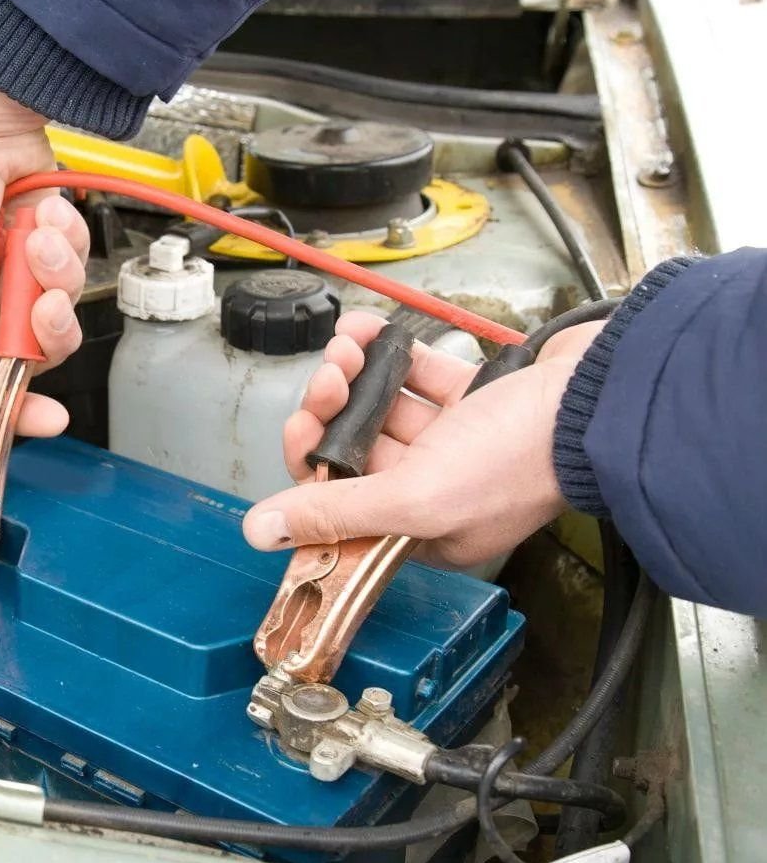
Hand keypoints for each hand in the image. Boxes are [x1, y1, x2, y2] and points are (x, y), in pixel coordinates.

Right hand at [0, 45, 88, 441]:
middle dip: (39, 332)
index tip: (38, 422)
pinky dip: (63, 244)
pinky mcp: (43, 251)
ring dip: (51, 278)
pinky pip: (70, 273)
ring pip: (53, 317)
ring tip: (36, 241)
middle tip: (40, 309)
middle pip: (22, 358)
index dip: (3, 409)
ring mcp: (9, 278)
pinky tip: (44, 219)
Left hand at [243, 312, 604, 568]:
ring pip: (381, 407)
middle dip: (331, 407)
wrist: (601, 397)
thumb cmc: (523, 459)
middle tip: (330, 377)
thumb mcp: (414, 496)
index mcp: (423, 530)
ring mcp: (458, 442)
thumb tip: (262, 533)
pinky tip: (369, 330)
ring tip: (350, 346)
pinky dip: (388, 351)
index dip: (312, 462)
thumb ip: (334, 511)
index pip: (341, 503)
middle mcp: (437, 490)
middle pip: (357, 449)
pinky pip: (415, 375)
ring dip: (354, 373)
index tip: (304, 426)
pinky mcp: (476, 398)